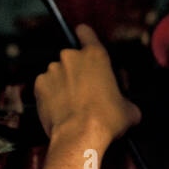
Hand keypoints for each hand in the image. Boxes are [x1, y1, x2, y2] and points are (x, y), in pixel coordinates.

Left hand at [33, 24, 141, 143]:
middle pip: (71, 58)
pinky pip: (45, 87)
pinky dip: (50, 95)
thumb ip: (125, 99)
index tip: (82, 36)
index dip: (84, 35)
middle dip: (75, 72)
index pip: (85, 32)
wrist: (79, 136)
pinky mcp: (39, 85)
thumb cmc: (105, 121)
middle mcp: (71, 57)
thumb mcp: (129, 109)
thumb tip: (127, 108)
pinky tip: (60, 109)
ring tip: (71, 105)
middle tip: (84, 92)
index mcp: (96, 56)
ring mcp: (53, 70)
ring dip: (62, 84)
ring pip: (57, 74)